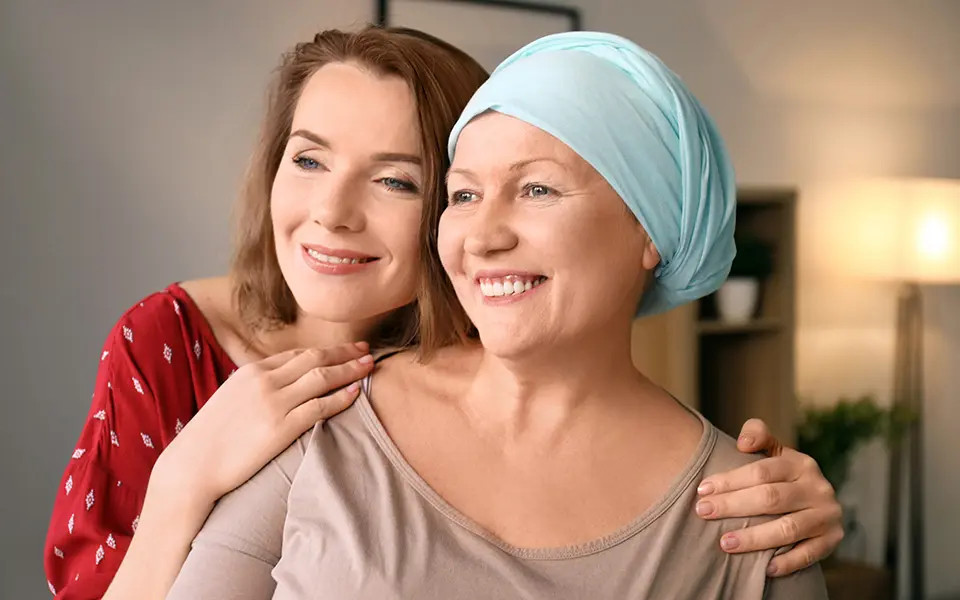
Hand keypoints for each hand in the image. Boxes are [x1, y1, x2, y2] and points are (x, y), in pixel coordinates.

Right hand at [151, 342, 373, 507]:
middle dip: (344, 353)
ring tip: (369, 367)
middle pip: (315, 359)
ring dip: (349, 370)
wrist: (192, 466)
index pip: (297, 354)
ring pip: (322, 378)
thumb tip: (277, 388)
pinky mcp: (281, 428)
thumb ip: (255, 389)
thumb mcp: (230, 400)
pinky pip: (319, 407)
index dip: (325, 350)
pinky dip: (341, 398)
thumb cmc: (209, 439)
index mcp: (251, 371)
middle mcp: (264, 381)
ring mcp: (273, 403)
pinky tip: (356, 394)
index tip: (345, 349)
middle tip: (366, 351)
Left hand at [695, 418, 843, 576]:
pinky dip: (787, 562)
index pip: (761, 471)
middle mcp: (818, 488)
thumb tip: (743, 443)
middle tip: (703, 512)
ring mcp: (827, 515)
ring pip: (788, 529)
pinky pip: (809, 554)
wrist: (815, 500)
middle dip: (733, 506)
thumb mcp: (773, 451)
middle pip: (770, 498)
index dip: (730, 480)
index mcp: (801, 463)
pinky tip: (764, 569)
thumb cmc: (781, 475)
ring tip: (724, 543)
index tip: (702, 490)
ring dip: (754, 538)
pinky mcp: (832, 540)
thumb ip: (757, 436)